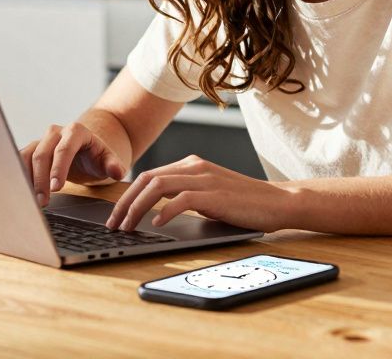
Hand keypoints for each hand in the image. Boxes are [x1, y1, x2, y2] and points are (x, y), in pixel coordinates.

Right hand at [19, 123, 126, 207]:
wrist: (85, 153)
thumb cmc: (96, 158)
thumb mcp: (108, 161)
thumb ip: (113, 165)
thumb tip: (117, 171)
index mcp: (76, 131)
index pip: (64, 149)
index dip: (58, 169)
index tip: (57, 188)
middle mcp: (55, 132)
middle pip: (42, 154)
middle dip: (41, 179)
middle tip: (43, 201)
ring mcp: (42, 140)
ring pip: (28, 156)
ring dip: (27, 179)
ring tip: (31, 200)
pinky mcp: (32, 150)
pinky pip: (21, 160)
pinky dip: (19, 176)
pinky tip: (22, 193)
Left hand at [106, 155, 289, 233]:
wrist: (278, 202)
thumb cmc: (243, 203)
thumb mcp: (208, 196)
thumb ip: (184, 196)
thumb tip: (155, 212)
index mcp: (190, 165)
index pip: (148, 176)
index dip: (127, 195)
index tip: (116, 215)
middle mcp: (194, 167)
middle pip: (146, 179)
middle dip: (124, 202)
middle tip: (113, 224)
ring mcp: (204, 178)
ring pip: (158, 186)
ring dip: (137, 207)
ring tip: (128, 226)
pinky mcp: (214, 194)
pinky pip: (181, 199)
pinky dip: (164, 211)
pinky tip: (157, 224)